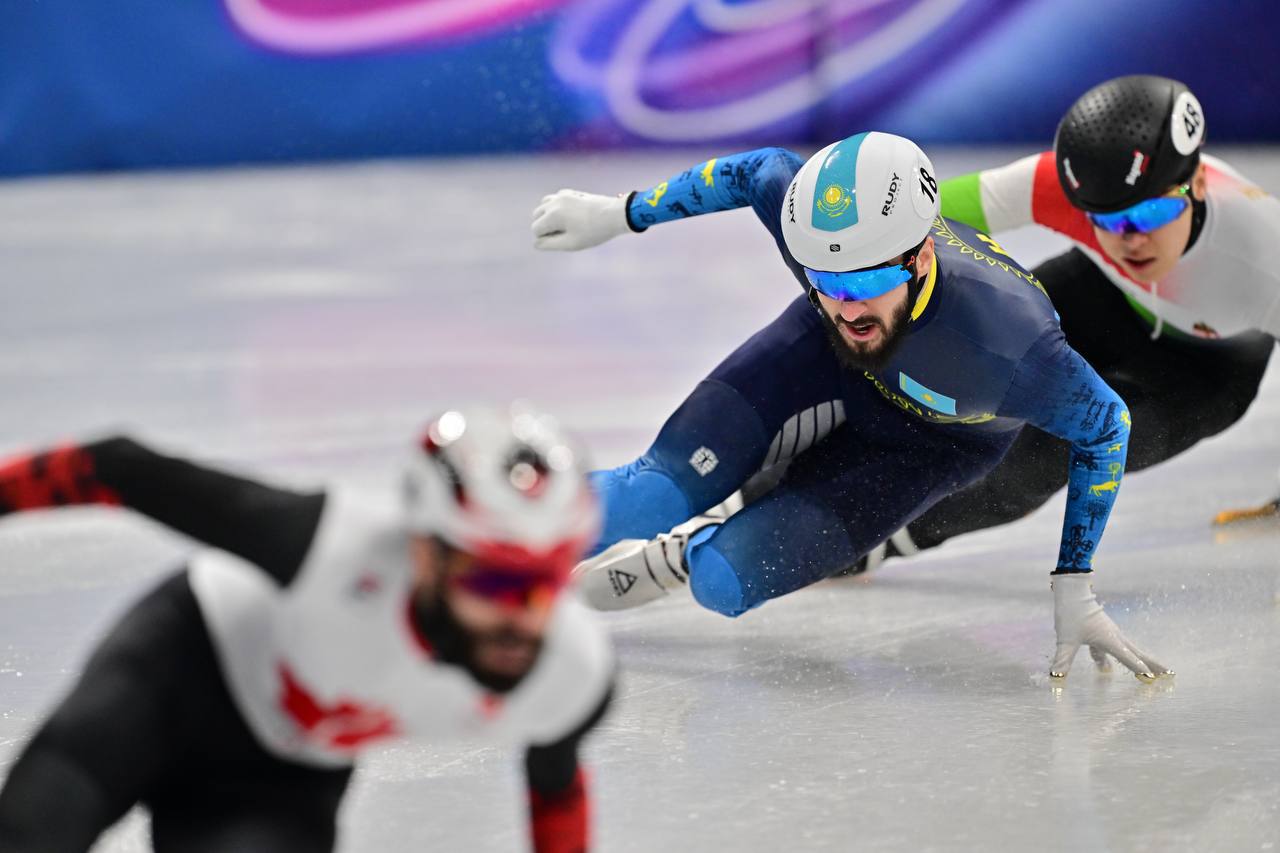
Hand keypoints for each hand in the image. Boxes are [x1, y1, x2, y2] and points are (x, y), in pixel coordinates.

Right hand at [531, 189, 632, 250]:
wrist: (615, 215)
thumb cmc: (594, 232)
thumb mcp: (571, 244)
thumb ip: (550, 244)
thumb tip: (536, 243)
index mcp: (553, 215)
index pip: (536, 229)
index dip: (545, 239)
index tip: (562, 241)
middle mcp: (554, 202)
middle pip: (537, 216)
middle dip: (544, 226)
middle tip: (564, 235)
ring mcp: (563, 195)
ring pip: (544, 205)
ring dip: (548, 216)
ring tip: (565, 226)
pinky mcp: (571, 193)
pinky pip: (555, 199)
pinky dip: (557, 208)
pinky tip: (571, 217)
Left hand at [1049, 573, 1172, 682]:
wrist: (1071, 591)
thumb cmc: (1070, 613)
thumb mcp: (1066, 640)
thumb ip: (1063, 660)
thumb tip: (1056, 677)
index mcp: (1110, 640)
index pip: (1129, 659)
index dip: (1140, 670)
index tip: (1153, 680)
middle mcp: (1114, 637)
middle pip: (1138, 654)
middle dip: (1153, 665)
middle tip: (1170, 675)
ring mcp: (1109, 633)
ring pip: (1127, 651)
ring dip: (1139, 661)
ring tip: (1150, 673)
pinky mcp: (1101, 631)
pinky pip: (1110, 649)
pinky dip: (1111, 659)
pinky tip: (1104, 668)